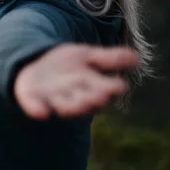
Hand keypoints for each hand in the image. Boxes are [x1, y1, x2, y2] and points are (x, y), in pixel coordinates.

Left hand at [13, 44, 138, 119]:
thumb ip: (109, 59)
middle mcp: (75, 97)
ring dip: (70, 106)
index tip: (118, 86)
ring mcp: (54, 99)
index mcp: (91, 87)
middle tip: (98, 97)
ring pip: (65, 106)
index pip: (104, 90)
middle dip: (92, 100)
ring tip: (76, 102)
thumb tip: (136, 58)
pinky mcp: (33, 100)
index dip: (110, 89)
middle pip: (87, 102)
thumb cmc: (67, 64)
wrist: (36, 63)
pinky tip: (41, 112)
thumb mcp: (87, 56)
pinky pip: (36, 107)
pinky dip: (38, 110)